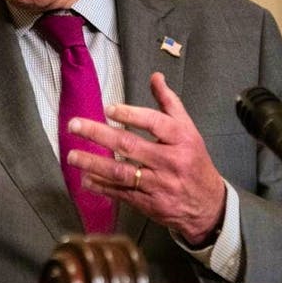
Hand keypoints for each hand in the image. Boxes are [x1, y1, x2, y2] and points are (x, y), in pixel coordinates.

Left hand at [67, 72, 225, 244]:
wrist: (208, 205)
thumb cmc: (194, 161)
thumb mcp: (189, 130)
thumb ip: (169, 103)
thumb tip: (155, 77)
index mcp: (181, 139)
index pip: (155, 123)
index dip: (130, 114)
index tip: (108, 109)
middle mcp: (170, 161)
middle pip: (130, 146)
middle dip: (99, 134)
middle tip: (75, 125)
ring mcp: (159, 184)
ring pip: (121, 172)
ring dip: (94, 163)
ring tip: (73, 155)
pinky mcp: (149, 204)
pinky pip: (121, 193)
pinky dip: (102, 187)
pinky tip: (85, 179)